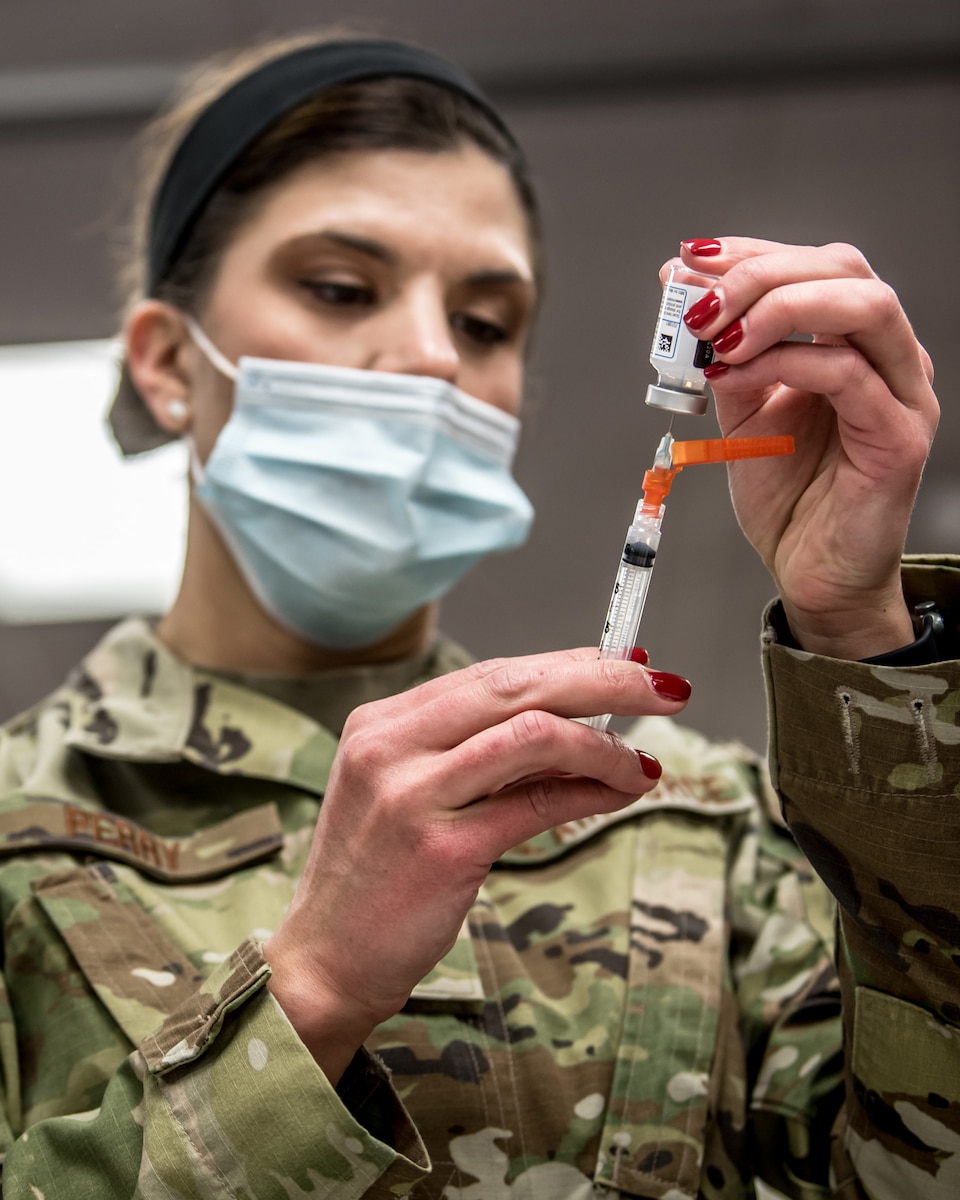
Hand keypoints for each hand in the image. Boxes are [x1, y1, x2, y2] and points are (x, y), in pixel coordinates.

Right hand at [262, 648, 689, 1079]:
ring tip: (642, 761)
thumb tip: (579, 721)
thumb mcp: (410, 793)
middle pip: (516, 686)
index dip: (567, 662)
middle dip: (602, 681)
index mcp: (382, 723)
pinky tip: (620, 794)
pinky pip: (537, 803)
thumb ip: (477, 752)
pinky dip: (591, 792)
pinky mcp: (442, 850)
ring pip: (533, 735)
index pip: (491, 672)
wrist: (324, 960)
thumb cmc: (377, 876)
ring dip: (604, 745)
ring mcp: (412, 796)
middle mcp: (391, 746)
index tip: (624, 664)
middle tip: (665, 687)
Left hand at [676, 237, 938, 659]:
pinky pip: (847, 374)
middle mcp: (888, 358)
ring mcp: (902, 393)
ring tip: (720, 338)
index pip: (817, 264)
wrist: (813, 572)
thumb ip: (723, 354)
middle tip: (701, 306)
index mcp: (854, 343)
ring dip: (778, 309)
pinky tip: (737, 377)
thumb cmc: (790, 497)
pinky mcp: (898, 436)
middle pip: (843, 269)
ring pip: (863, 306)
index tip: (692, 259)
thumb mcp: (742, 412)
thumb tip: (682, 291)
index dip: (753, 251)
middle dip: (760, 274)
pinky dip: (784, 364)